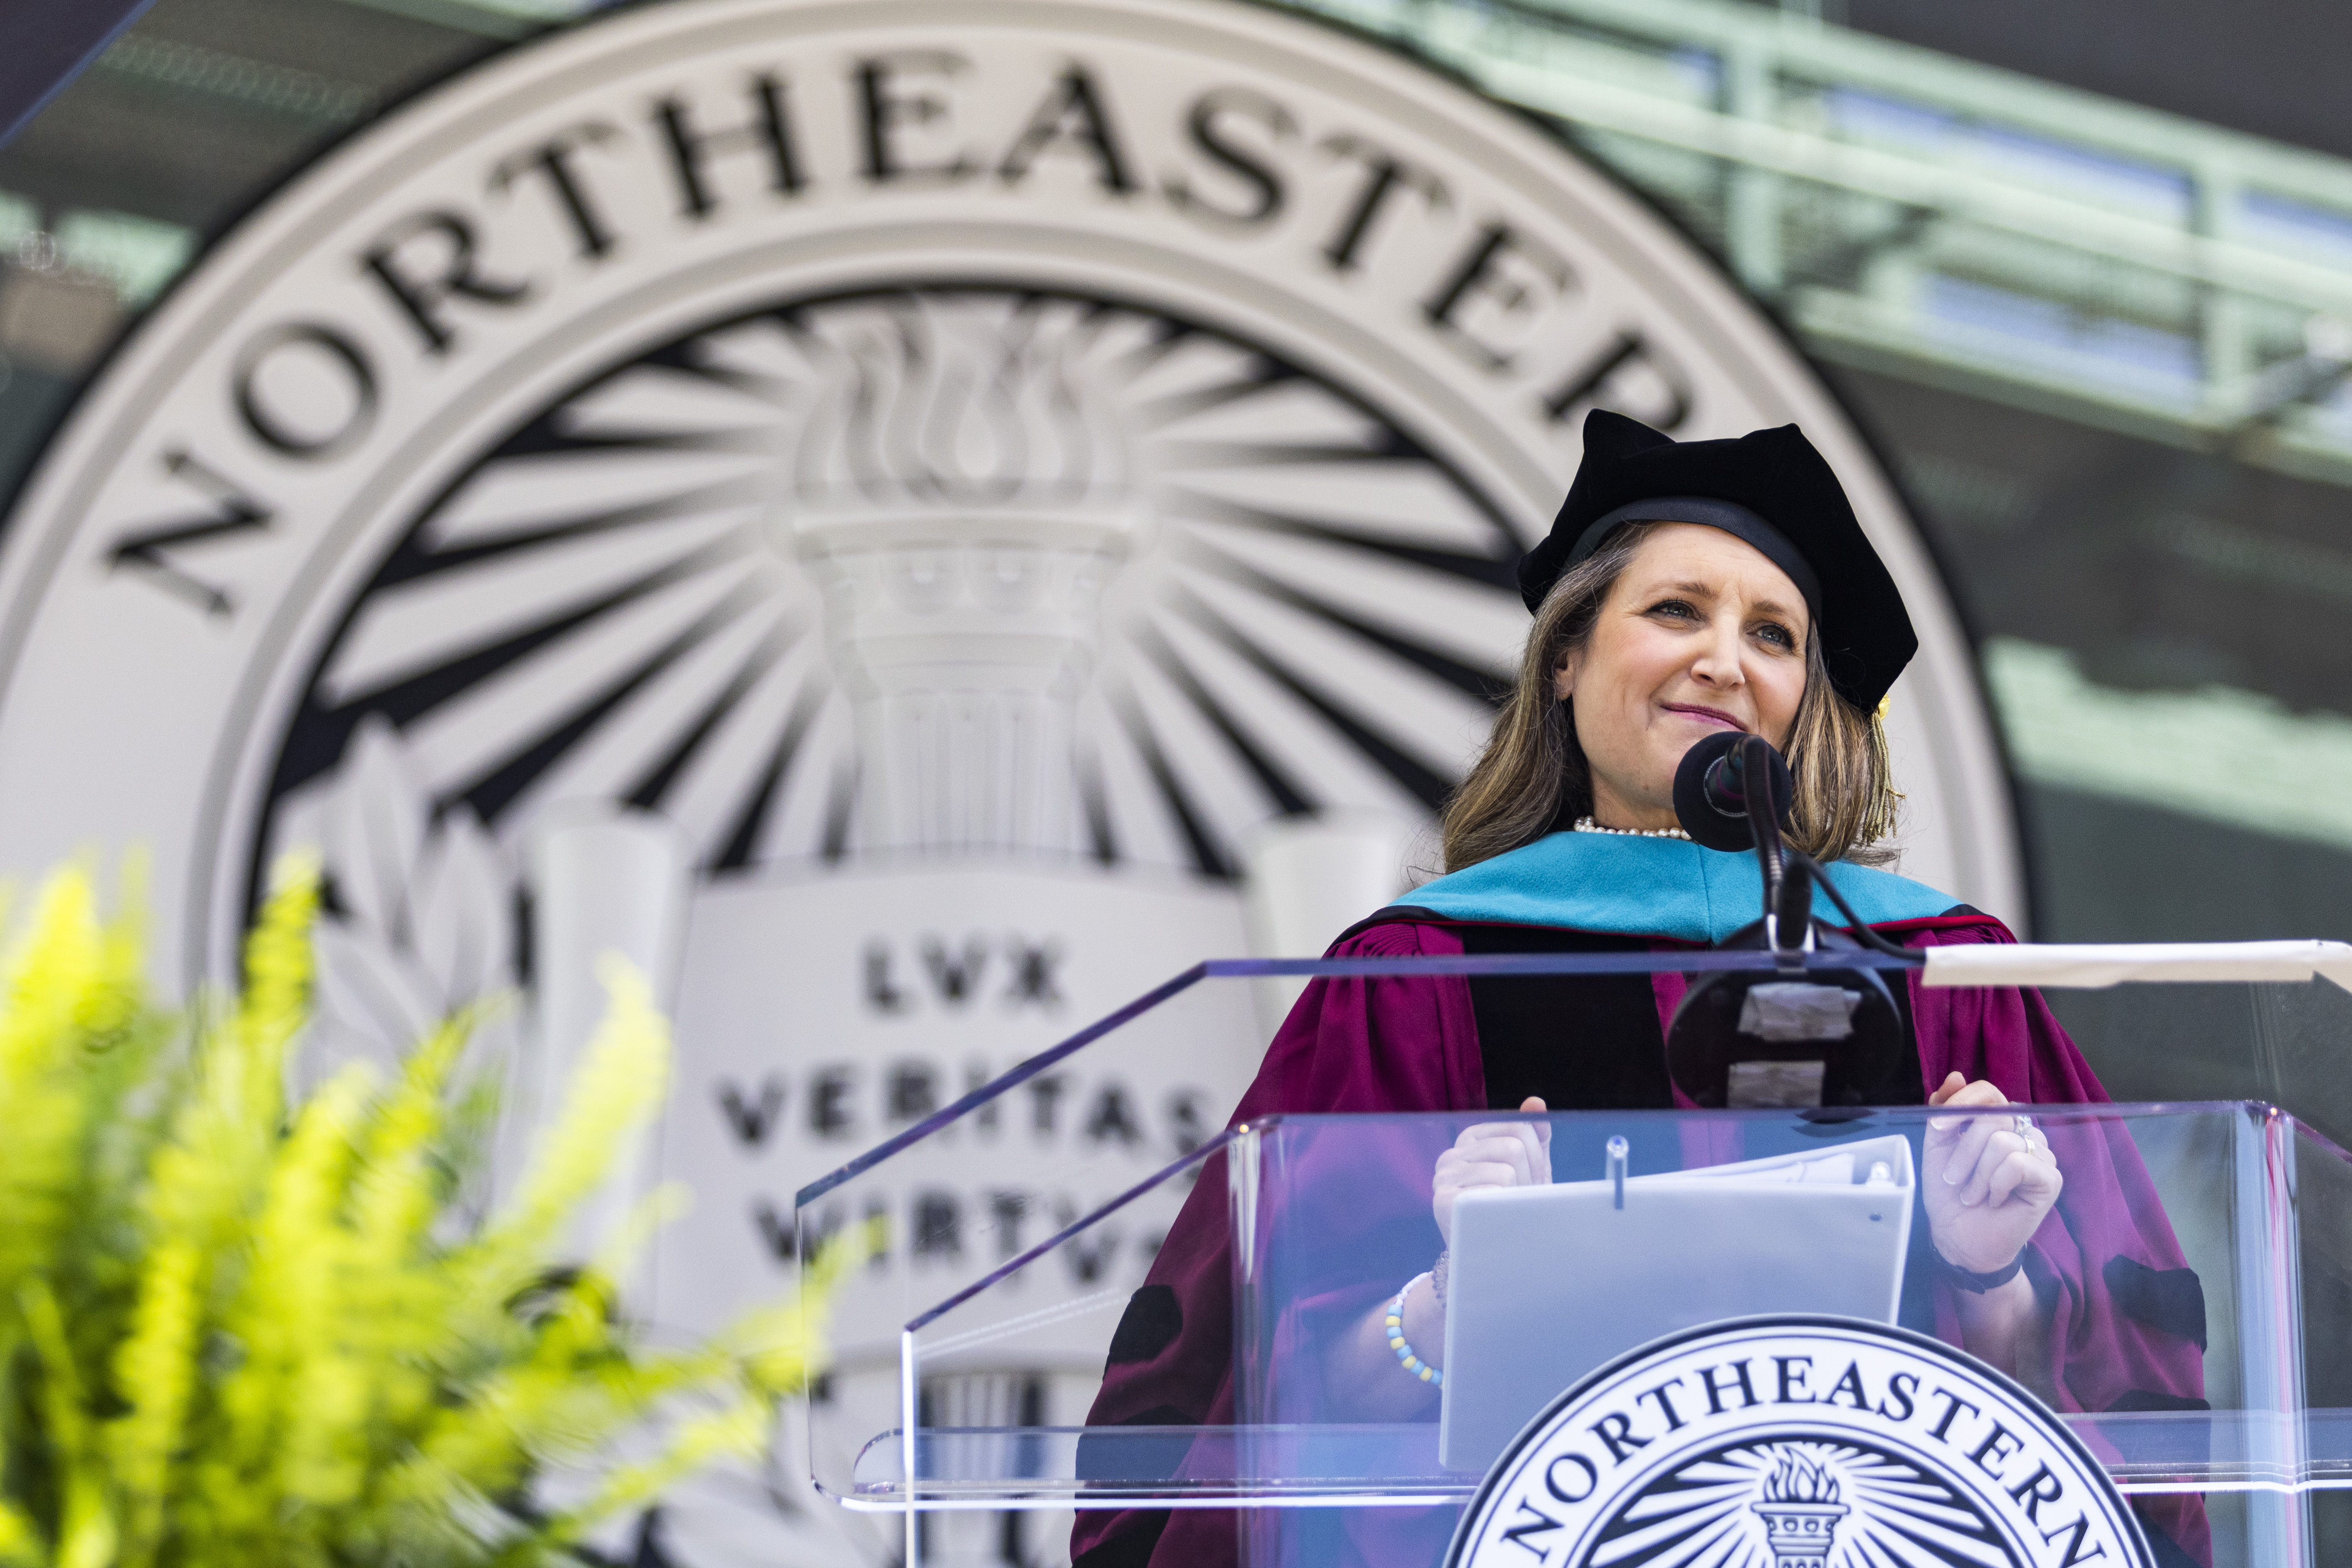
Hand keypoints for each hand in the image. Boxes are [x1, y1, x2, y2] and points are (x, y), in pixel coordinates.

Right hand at [1433, 1096, 1551, 1239]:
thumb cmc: (1509, 1207)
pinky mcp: (1443, 1201)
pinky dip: (1503, 1209)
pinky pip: (1491, 1194)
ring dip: (1518, 1197)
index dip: (1537, 1158)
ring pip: (1506, 1172)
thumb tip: (1536, 1102)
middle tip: (1520, 1201)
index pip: (1520, 1128)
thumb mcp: (1527, 1168)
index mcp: (1471, 1139)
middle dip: (1529, 1178)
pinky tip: (1495, 1219)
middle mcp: (1452, 1154)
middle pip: (1514, 1148)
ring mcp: (1444, 1177)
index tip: (1529, 1181)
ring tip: (1509, 1212)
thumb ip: (1533, 1135)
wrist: (1488, 1256)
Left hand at [1922, 1073, 2062, 1274]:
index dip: (1962, 1104)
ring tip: (1974, 1194)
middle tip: (1956, 1180)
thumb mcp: (1938, 1147)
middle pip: (1991, 1118)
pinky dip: (1996, 1184)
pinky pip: (2017, 1163)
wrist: (1959, 1236)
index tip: (1938, 1129)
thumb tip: (1956, 1076)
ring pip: (2002, 1142)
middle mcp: (2024, 1132)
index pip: (1988, 1092)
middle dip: (1962, 1152)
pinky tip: (1995, 1200)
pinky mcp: (2050, 1178)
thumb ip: (1944, 1111)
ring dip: (1977, 1174)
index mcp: (1998, 1121)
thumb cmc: (1950, 1193)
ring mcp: (2041, 1154)